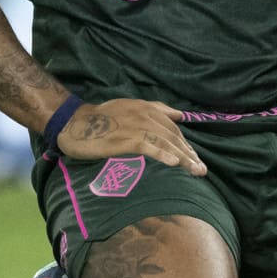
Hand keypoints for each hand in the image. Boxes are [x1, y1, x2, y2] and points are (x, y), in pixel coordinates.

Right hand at [58, 98, 205, 175]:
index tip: (195, 158)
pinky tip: (173, 163)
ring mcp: (135, 127)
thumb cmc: (103, 118)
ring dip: (182, 157)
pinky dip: (162, 154)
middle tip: (201, 170)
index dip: (185, 144)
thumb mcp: (131, 107)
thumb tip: (179, 115)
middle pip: (172, 136)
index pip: (172, 129)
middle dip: (189, 153)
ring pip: (164, 142)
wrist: (75, 122)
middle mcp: (145, 116)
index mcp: (148, 109)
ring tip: (194, 170)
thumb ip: (156, 109)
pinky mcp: (124, 138)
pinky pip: (147, 146)